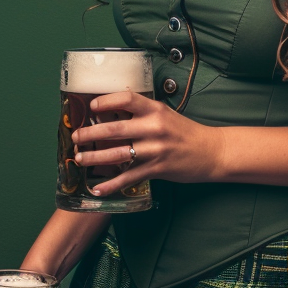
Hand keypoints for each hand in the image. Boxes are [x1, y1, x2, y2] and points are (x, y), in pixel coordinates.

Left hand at [71, 92, 224, 196]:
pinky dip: (111, 185)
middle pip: (115, 128)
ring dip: (95, 158)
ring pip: (118, 154)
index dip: (105, 101)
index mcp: (155, 110)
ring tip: (80, 159)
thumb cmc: (185, 132)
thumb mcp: (165, 115)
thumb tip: (114, 109)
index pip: (126, 98)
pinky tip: (97, 188)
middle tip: (76, 137)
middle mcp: (154, 127)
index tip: (91, 108)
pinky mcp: (157, 168)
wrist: (211, 152)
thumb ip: (143, 112)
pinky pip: (129, 177)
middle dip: (90, 134)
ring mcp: (155, 149)